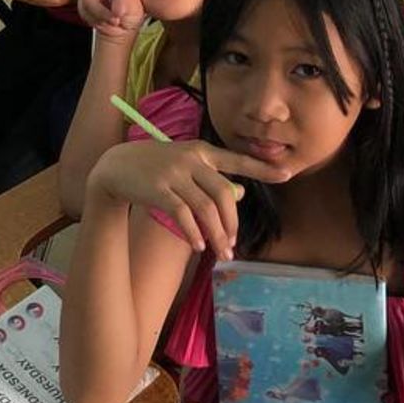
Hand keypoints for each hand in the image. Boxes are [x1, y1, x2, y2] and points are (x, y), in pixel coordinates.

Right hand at [35, 0, 144, 37]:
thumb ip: (124, 6)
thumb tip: (115, 11)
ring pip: (89, 2)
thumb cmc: (130, 11)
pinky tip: (108, 23)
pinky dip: (100, 21)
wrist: (121, 28)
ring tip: (116, 20)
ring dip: (104, 15)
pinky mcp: (84, 4)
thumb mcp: (134, 7)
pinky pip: (88, 13)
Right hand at [87, 139, 290, 259]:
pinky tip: (199, 246)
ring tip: (221, 252)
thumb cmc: (155, 167)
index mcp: (202, 151)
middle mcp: (192, 160)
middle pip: (223, 194)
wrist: (116, 165)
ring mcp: (175, 173)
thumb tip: (240, 194)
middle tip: (234, 245)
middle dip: (232, 223)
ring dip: (216, 234)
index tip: (288, 174)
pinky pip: (183, 215)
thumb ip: (212, 178)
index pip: (237, 160)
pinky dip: (194, 233)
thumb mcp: (185, 166)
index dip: (263, 168)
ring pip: (206, 208)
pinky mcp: (159, 189)